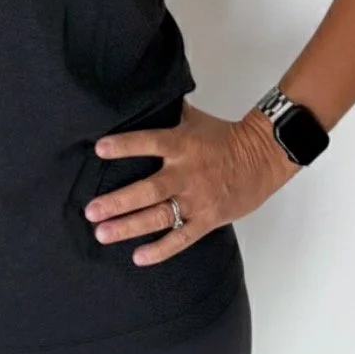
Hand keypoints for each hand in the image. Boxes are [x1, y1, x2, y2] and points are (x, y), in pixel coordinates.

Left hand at [83, 101, 301, 265]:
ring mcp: (197, 199)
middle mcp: (187, 173)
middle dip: (118, 201)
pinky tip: (138, 256)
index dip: (125, 146)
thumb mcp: (193, 119)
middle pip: (148, 189)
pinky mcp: (208, 220)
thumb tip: (139, 97)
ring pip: (159, 216)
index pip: (149, 142)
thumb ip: (166, 113)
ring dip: (129, 227)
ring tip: (103, 233)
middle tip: (91, 210)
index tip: (99, 149)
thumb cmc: (224, 137)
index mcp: (182, 144)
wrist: (262, 158)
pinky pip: (181, 238)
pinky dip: (160, 249)